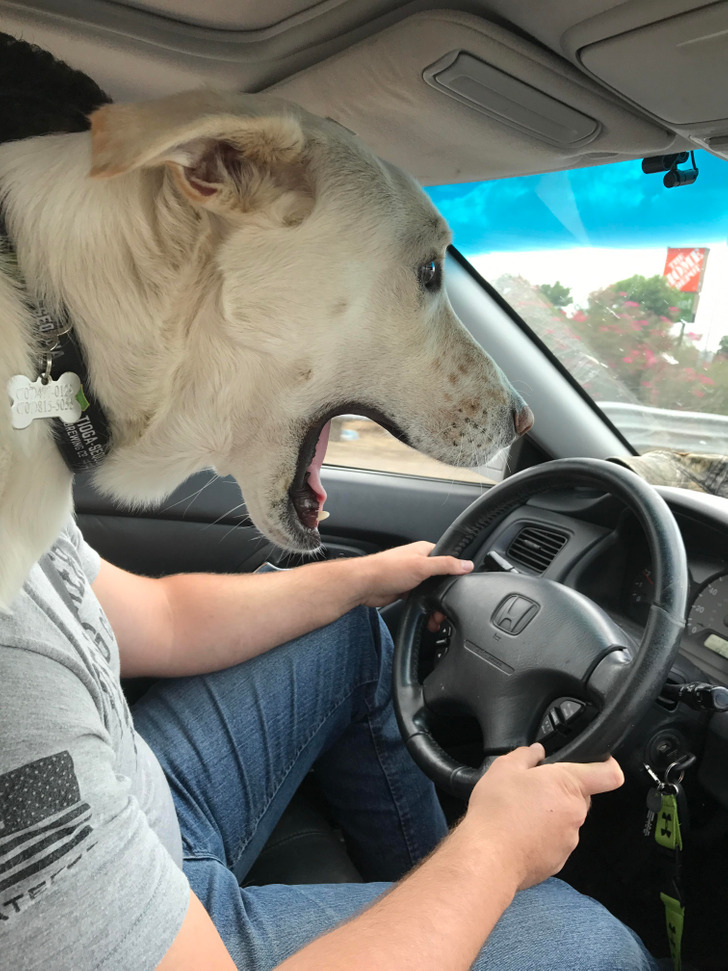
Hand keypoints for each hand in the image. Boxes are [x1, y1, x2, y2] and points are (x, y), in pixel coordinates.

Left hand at [355, 541, 473, 608]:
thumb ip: (446, 565)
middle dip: (444, 594)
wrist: (364, 585)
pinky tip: (427, 616)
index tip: (462, 585)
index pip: (448, 559)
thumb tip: (467, 564)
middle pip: (441, 579)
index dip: (456, 572)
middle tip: (446, 608)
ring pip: (431, 591)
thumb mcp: (422, 566)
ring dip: (434, 604)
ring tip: (437, 617)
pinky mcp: (405, 590)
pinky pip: (421, 599)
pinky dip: (425, 607)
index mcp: (425, 551)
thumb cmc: (387, 569)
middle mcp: (419, 563)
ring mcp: (412, 577)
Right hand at [462, 744, 623, 891]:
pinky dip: (540, 838)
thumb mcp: (504, 768)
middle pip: (579, 796)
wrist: (488, 857)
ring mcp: (569, 840)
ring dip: (548, 816)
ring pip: (564, 820)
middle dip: (559, 791)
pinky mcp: (558, 861)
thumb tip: (536, 752)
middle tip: (531, 790)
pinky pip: (554, 842)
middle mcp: (575, 813)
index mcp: (568, 785)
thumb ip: (525, 755)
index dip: (606, 765)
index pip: (609, 774)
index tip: (596, 763)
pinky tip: (518, 835)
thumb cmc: (497, 811)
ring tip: (518, 815)